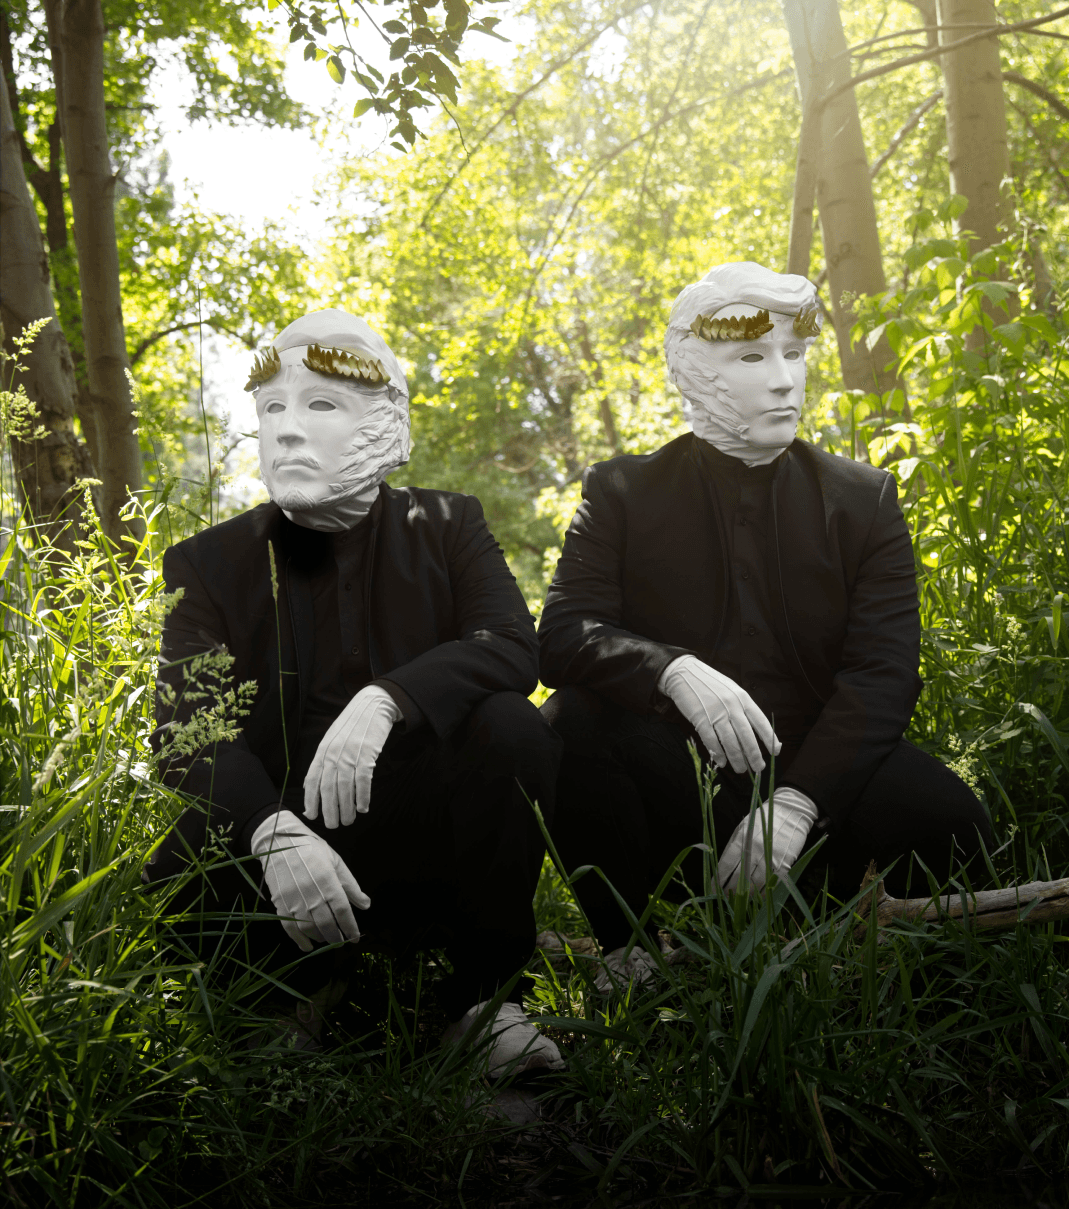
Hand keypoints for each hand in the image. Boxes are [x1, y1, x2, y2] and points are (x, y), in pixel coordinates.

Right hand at [250, 810, 369, 951]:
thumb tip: (365, 905)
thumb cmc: (311, 849)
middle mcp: (311, 893)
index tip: (355, 938)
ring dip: (321, 938)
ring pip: (309, 928)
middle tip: (342, 942)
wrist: (279, 841)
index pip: (342, 910)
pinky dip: (299, 940)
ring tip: (328, 939)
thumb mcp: (336, 861)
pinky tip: (308, 946)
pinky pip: (290, 928)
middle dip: (336, 936)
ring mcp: (294, 900)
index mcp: (328, 880)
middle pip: (327, 923)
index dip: (350, 927)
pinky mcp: (280, 903)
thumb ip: (350, 885)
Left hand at [303, 684, 402, 827]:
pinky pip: (363, 780)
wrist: (373, 705)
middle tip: (333, 825)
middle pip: (329, 788)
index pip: (313, 779)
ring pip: (345, 787)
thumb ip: (321, 762)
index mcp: (323, 750)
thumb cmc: (352, 726)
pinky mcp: (368, 753)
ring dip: (347, 807)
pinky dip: (363, 796)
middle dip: (330, 810)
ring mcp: (350, 753)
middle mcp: (334, 753)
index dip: (311, 799)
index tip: (312, 815)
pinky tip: (363, 807)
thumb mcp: (331, 740)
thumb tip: (308, 785)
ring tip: (349, 820)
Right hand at [658, 655, 780, 774]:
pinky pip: (711, 740)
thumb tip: (752, 733)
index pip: (760, 721)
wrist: (684, 673)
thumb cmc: (710, 683)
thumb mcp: (731, 690)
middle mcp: (732, 706)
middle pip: (746, 736)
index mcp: (742, 698)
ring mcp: (715, 713)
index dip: (769, 738)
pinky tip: (722, 762)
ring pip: (730, 742)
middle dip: (754, 755)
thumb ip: (742, 708)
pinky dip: (718, 753)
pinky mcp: (700, 719)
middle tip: (758, 768)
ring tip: (741, 769)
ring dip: (737, 758)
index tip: (775, 751)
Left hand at [716, 786, 817, 891]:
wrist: (790, 812)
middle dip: (730, 891)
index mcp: (742, 839)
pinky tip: (757, 898)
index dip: (718, 879)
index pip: (726, 864)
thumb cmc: (762, 819)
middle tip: (724, 900)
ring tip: (739, 902)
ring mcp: (770, 857)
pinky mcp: (784, 863)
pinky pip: (772, 883)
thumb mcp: (743, 827)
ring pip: (755, 884)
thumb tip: (723, 867)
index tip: (713, 890)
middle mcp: (755, 850)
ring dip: (746, 896)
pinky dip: (763, 893)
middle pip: (739, 877)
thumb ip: (733, 845)